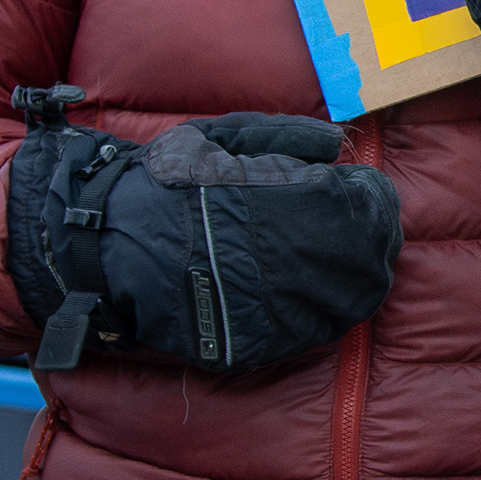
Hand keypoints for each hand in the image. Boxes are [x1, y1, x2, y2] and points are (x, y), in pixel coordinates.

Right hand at [7, 94, 400, 372]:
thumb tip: (339, 143)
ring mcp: (281, 308)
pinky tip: (314, 289)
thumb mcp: (224, 138)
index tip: (362, 189)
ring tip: (342, 256)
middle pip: (369, 255)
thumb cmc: (169, 183)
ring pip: (354, 298)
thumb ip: (287, 136)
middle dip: (373, 236)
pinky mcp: (262, 343)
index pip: (364, 205)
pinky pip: (317, 330)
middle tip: (364, 225)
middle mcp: (298, 259)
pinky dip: (328, 309)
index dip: (370, 197)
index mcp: (296, 204)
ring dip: (358, 274)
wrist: (107, 242)